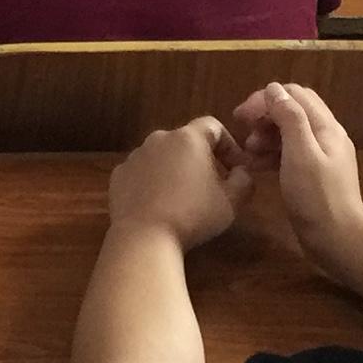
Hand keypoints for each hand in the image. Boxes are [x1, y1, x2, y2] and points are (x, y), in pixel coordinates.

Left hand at [106, 118, 250, 249]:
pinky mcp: (118, 175)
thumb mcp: (232, 202)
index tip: (236, 168)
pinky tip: (159, 205)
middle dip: (202, 159)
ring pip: (162, 156)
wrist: (144, 236)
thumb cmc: (193, 215)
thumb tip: (242, 171)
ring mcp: (134, 156)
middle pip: (186, 141)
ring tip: (185, 198)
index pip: (213, 126)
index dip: (229, 145)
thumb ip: (244, 180)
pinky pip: (142, 172)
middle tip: (213, 185)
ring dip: (176, 170)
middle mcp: (158, 138)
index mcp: (188, 138)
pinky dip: (153, 182)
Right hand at [232, 82, 362, 263]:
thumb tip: (274, 89)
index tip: (242, 116)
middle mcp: (326, 137)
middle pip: (292, 111)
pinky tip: (257, 166)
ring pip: (288, 132)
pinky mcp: (313, 176)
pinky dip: (271, 153)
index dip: (266, 99)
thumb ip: (289, 117)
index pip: (295, 94)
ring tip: (247, 152)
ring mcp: (321, 157)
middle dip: (264, 116)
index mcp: (326, 127)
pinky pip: (289, 153)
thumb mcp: (300, 153)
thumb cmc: (316, 196)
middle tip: (242, 131)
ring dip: (265, 135)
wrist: (338, 241)